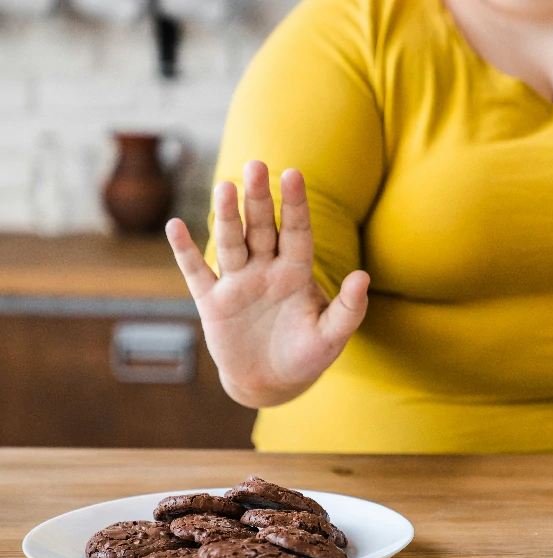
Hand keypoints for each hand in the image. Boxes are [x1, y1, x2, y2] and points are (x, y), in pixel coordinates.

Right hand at [166, 160, 369, 407]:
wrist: (273, 384)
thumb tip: (364, 277)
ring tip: (225, 187)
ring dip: (226, 216)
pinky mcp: (212, 303)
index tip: (293, 173)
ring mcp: (238, 284)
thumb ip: (349, 308)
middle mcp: (265, 270)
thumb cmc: (307, 356)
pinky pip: (196, 273)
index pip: (297, 231)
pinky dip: (185, 252)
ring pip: (231, 243)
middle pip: (261, 228)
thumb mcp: (332, 336)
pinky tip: (175, 226)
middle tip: (256, 164)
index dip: (295, 204)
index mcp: (296, 273)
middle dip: (259, 199)